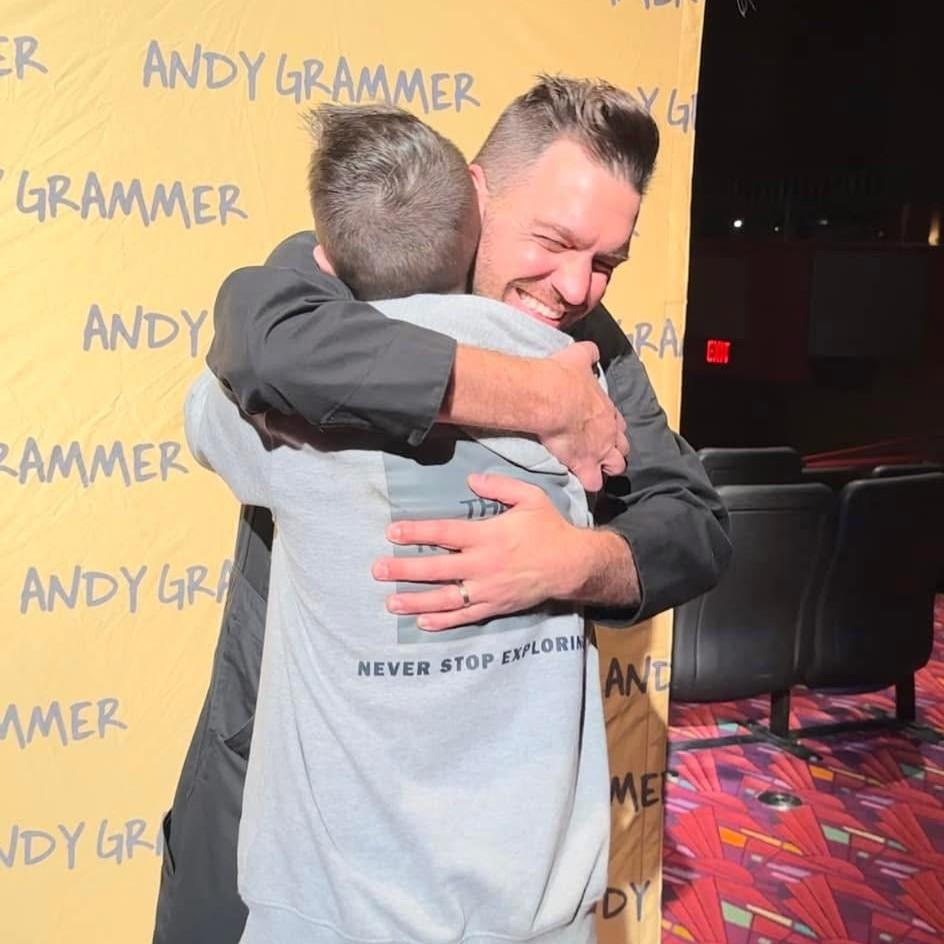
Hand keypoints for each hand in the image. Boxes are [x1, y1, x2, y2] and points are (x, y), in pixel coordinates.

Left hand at [372, 474, 590, 631]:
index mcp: (488, 535)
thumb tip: (470, 481)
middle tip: (378, 570)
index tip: (392, 532)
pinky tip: (421, 622)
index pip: (445, 532)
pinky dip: (443, 621)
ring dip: (416, 601)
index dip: (417, 532)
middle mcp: (484, 564)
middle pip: (437, 568)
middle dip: (404, 569)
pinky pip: (465, 616)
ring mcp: (488, 589)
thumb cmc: (549, 528)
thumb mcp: (530, 497)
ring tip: (390, 602)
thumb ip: (499, 487)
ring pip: (446, 598)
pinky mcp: (495, 606)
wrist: (573, 564)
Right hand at [543, 342, 627, 491]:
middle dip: (615, 451)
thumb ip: (588, 354)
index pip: (618, 423)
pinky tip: (581, 480)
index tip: (603, 431)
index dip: (612, 429)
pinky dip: (589, 483)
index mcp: (608, 409)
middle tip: (601, 452)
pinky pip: (593, 482)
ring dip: (607, 469)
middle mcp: (609, 432)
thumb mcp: (579, 357)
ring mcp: (599, 451)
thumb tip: (591, 350)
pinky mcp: (584, 465)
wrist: (550, 397)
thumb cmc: (563, 377)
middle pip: (623, 447)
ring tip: (595, 470)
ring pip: (616, 467)